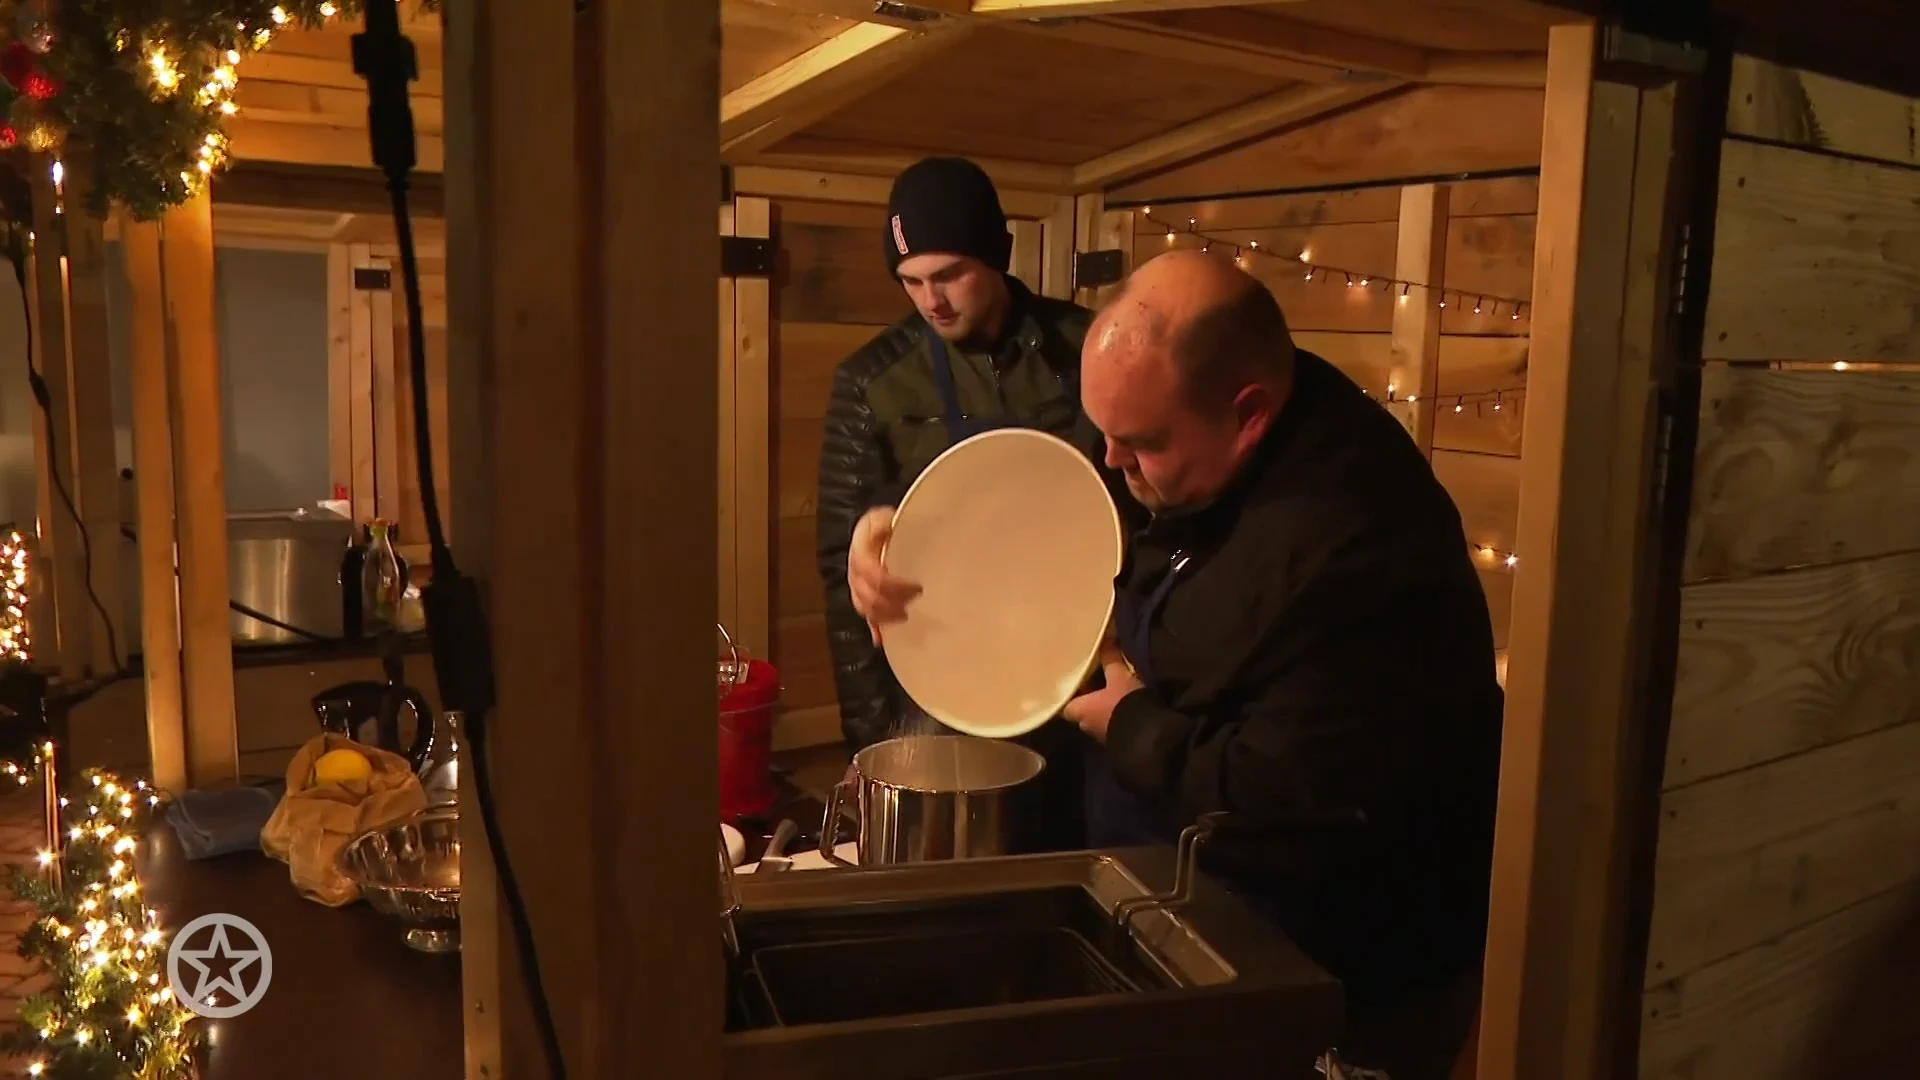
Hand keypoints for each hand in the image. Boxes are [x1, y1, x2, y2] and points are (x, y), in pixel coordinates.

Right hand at [848, 506, 921, 643]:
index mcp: (860, 547)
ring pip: (864, 607)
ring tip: (907, 617)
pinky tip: (882, 639)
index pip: (870, 572)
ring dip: (885, 616)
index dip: (893, 584)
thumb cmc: (891, 522)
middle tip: (916, 601)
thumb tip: (899, 534)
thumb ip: (895, 525)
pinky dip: (874, 627)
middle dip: (891, 602)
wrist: (881, 527)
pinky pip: (865, 615)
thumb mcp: (892, 516)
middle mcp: (854, 569)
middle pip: (866, 594)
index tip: (917, 587)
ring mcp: (856, 584)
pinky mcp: (862, 596)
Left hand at [1063, 652, 1141, 743]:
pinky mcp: (1118, 742)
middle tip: (1099, 683)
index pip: (1065, 703)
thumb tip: (1105, 638)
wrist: (1148, 736)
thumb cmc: (1124, 702)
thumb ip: (1109, 658)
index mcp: (1078, 710)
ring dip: (1105, 709)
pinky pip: (1114, 725)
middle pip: (1082, 710)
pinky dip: (1118, 717)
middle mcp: (1085, 725)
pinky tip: (1128, 706)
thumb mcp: (1119, 675)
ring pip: (1098, 718)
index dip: (1072, 692)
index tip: (1079, 680)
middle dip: (1090, 699)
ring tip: (1116, 693)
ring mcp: (1102, 736)